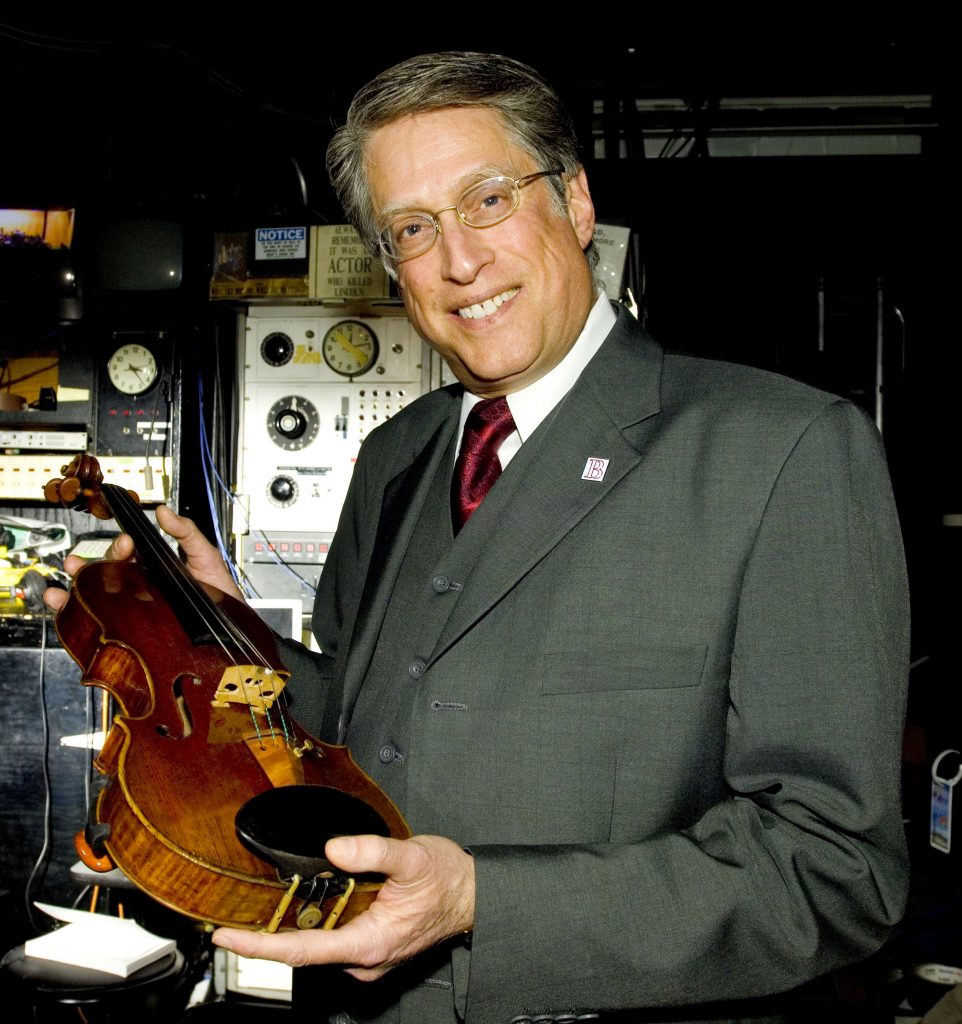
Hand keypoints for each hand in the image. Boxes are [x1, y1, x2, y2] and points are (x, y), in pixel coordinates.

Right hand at [43, 505, 243, 610]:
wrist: (231, 626)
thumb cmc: (221, 593)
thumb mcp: (205, 556)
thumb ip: (186, 532)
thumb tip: (162, 510)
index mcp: (154, 568)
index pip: (128, 554)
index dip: (120, 546)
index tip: (125, 542)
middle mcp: (140, 586)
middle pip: (106, 572)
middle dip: (91, 563)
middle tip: (86, 562)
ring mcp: (134, 607)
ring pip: (96, 593)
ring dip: (76, 584)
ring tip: (67, 579)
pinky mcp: (131, 628)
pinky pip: (96, 619)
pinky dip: (72, 610)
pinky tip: (60, 603)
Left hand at [212, 834, 474, 979]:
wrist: (474, 895)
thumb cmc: (448, 880)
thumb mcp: (413, 856)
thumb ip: (373, 851)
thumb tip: (334, 848)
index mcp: (369, 943)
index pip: (302, 950)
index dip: (260, 945)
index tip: (227, 937)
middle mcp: (364, 959)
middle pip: (303, 950)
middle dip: (267, 933)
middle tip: (234, 912)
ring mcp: (368, 957)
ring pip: (318, 944)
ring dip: (292, 925)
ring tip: (265, 903)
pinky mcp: (371, 948)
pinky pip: (333, 939)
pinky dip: (315, 922)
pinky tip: (308, 902)